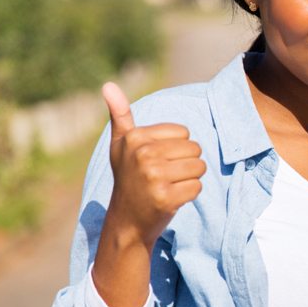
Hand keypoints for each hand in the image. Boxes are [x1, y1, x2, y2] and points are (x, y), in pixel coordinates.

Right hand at [92, 82, 204, 306]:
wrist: (126, 221)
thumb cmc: (129, 178)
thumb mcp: (121, 146)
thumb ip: (120, 115)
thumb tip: (108, 85)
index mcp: (135, 137)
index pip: (184, 133)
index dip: (176, 149)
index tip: (155, 162)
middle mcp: (142, 154)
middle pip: (195, 149)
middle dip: (185, 164)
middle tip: (163, 178)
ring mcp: (153, 177)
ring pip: (199, 167)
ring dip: (189, 179)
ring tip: (167, 187)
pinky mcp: (165, 198)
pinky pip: (197, 187)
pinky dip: (189, 195)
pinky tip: (171, 199)